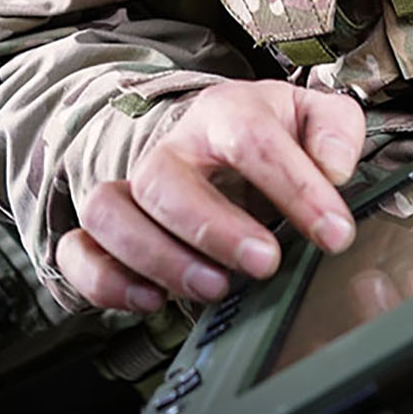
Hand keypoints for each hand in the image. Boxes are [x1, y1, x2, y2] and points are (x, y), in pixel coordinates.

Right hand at [55, 80, 366, 312]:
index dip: (295, 187)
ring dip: (156, 256)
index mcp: (224, 113)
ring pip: (109, 212)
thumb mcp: (312, 117)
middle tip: (264, 263)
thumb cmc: (265, 135)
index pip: (250, 137)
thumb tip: (334, 168)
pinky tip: (151, 300)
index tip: (334, 233)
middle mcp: (170, 149)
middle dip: (212, 226)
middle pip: (164, 177)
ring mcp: (131, 189)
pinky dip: (105, 280)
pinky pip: (76, 251)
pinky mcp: (104, 233)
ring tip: (213, 288)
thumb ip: (336, 130)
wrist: (213, 143)